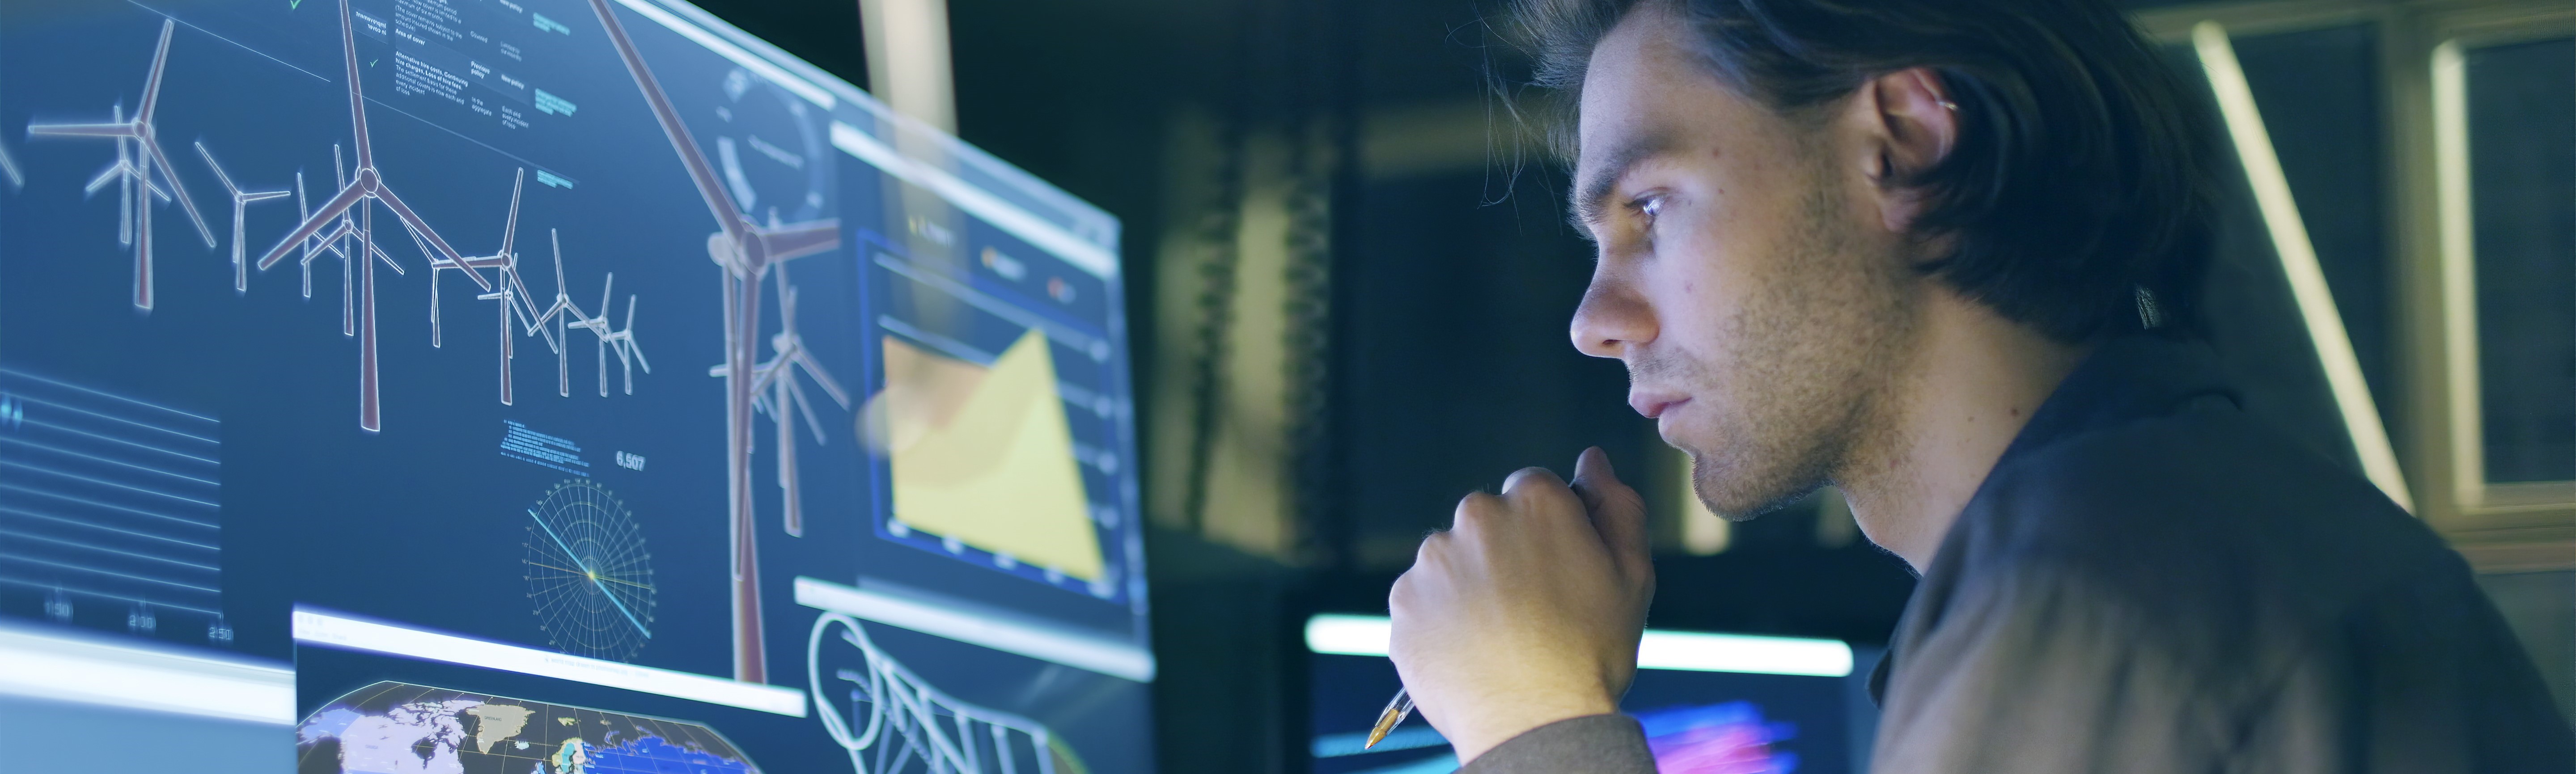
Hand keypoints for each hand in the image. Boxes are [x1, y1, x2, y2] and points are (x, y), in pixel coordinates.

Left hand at [1387, 447, 1654, 763]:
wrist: (1534, 724)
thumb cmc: (1591, 652)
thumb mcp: (1630, 575)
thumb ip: (1615, 506)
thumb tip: (1592, 460)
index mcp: (1535, 500)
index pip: (1533, 490)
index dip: (1548, 532)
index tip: (1556, 572)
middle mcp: (1476, 515)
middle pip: (1488, 522)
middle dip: (1504, 553)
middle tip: (1530, 609)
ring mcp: (1433, 559)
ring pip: (1452, 560)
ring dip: (1470, 586)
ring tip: (1499, 636)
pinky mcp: (1403, 600)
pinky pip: (1422, 599)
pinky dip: (1440, 619)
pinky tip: (1470, 649)